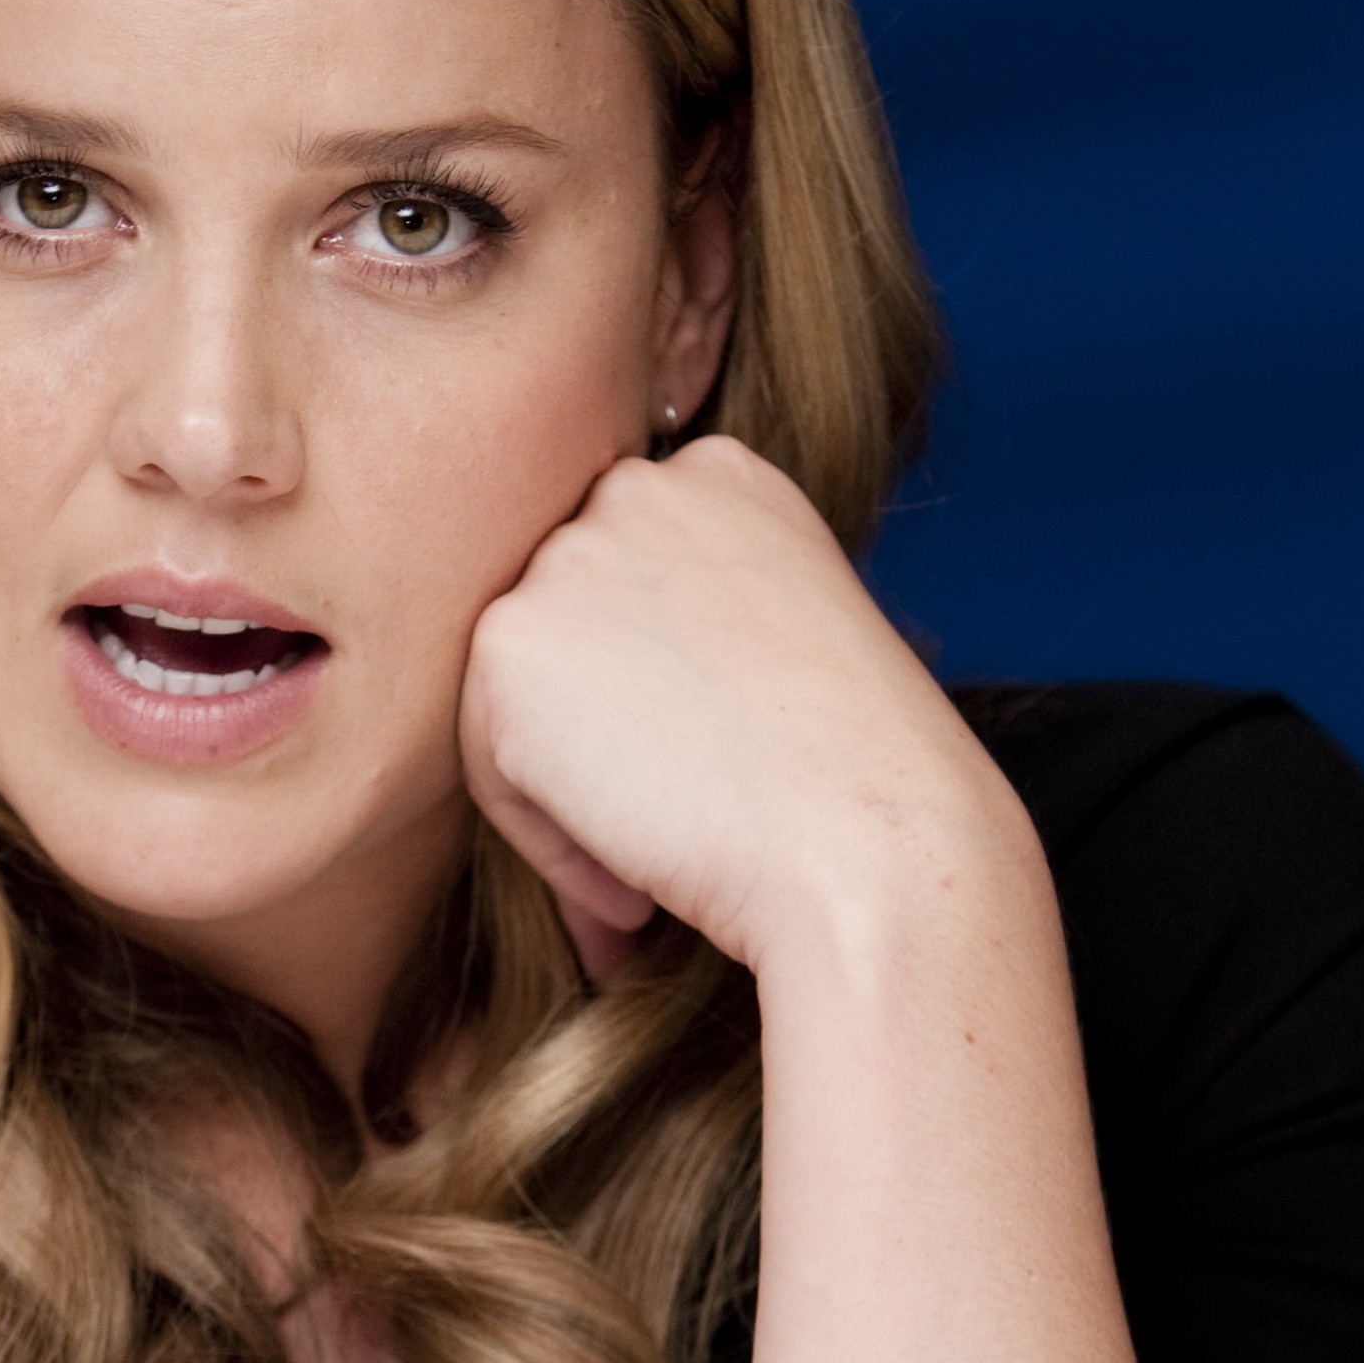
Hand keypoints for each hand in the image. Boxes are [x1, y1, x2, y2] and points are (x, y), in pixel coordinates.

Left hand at [459, 438, 1019, 978]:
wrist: (871, 846)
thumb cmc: (855, 785)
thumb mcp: (786, 649)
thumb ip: (689, 625)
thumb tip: (596, 690)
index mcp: (720, 476)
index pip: (625, 581)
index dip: (651, 693)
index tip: (703, 766)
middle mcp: (638, 489)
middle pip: (565, 634)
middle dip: (600, 738)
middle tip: (671, 824)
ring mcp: (565, 558)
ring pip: (519, 702)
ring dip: (571, 794)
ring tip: (654, 865)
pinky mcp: (509, 645)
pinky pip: (492, 765)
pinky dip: (550, 840)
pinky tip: (632, 886)